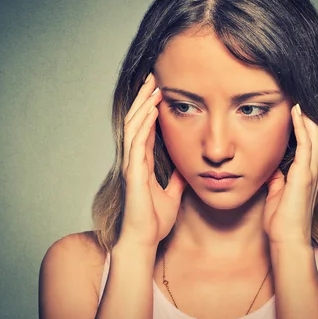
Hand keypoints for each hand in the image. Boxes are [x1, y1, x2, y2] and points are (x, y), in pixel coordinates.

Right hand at [120, 73, 186, 247]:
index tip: (159, 90)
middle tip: (153, 77)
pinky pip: (137, 144)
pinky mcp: (132, 174)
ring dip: (143, 105)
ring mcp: (131, 166)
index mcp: (143, 164)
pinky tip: (152, 111)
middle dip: (143, 99)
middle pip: (137, 122)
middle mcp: (134, 161)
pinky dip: (144, 125)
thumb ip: (175, 180)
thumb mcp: (171, 195)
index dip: (150, 109)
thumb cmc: (153, 221)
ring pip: (134, 127)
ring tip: (152, 86)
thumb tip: (185, 169)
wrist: (144, 241)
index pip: (145, 129)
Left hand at [262, 104, 317, 246]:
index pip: (309, 143)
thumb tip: (272, 168)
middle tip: (300, 96)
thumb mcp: (277, 194)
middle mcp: (312, 170)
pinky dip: (302, 127)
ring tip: (299, 98)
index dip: (304, 126)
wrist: (287, 239)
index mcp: (306, 175)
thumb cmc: (281, 222)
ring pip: (314, 136)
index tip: (296, 109)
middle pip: (315, 135)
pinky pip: (306, 144)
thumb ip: (277, 179)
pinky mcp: (304, 174)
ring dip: (307, 116)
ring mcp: (310, 172)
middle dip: (308, 116)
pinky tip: (297, 113)